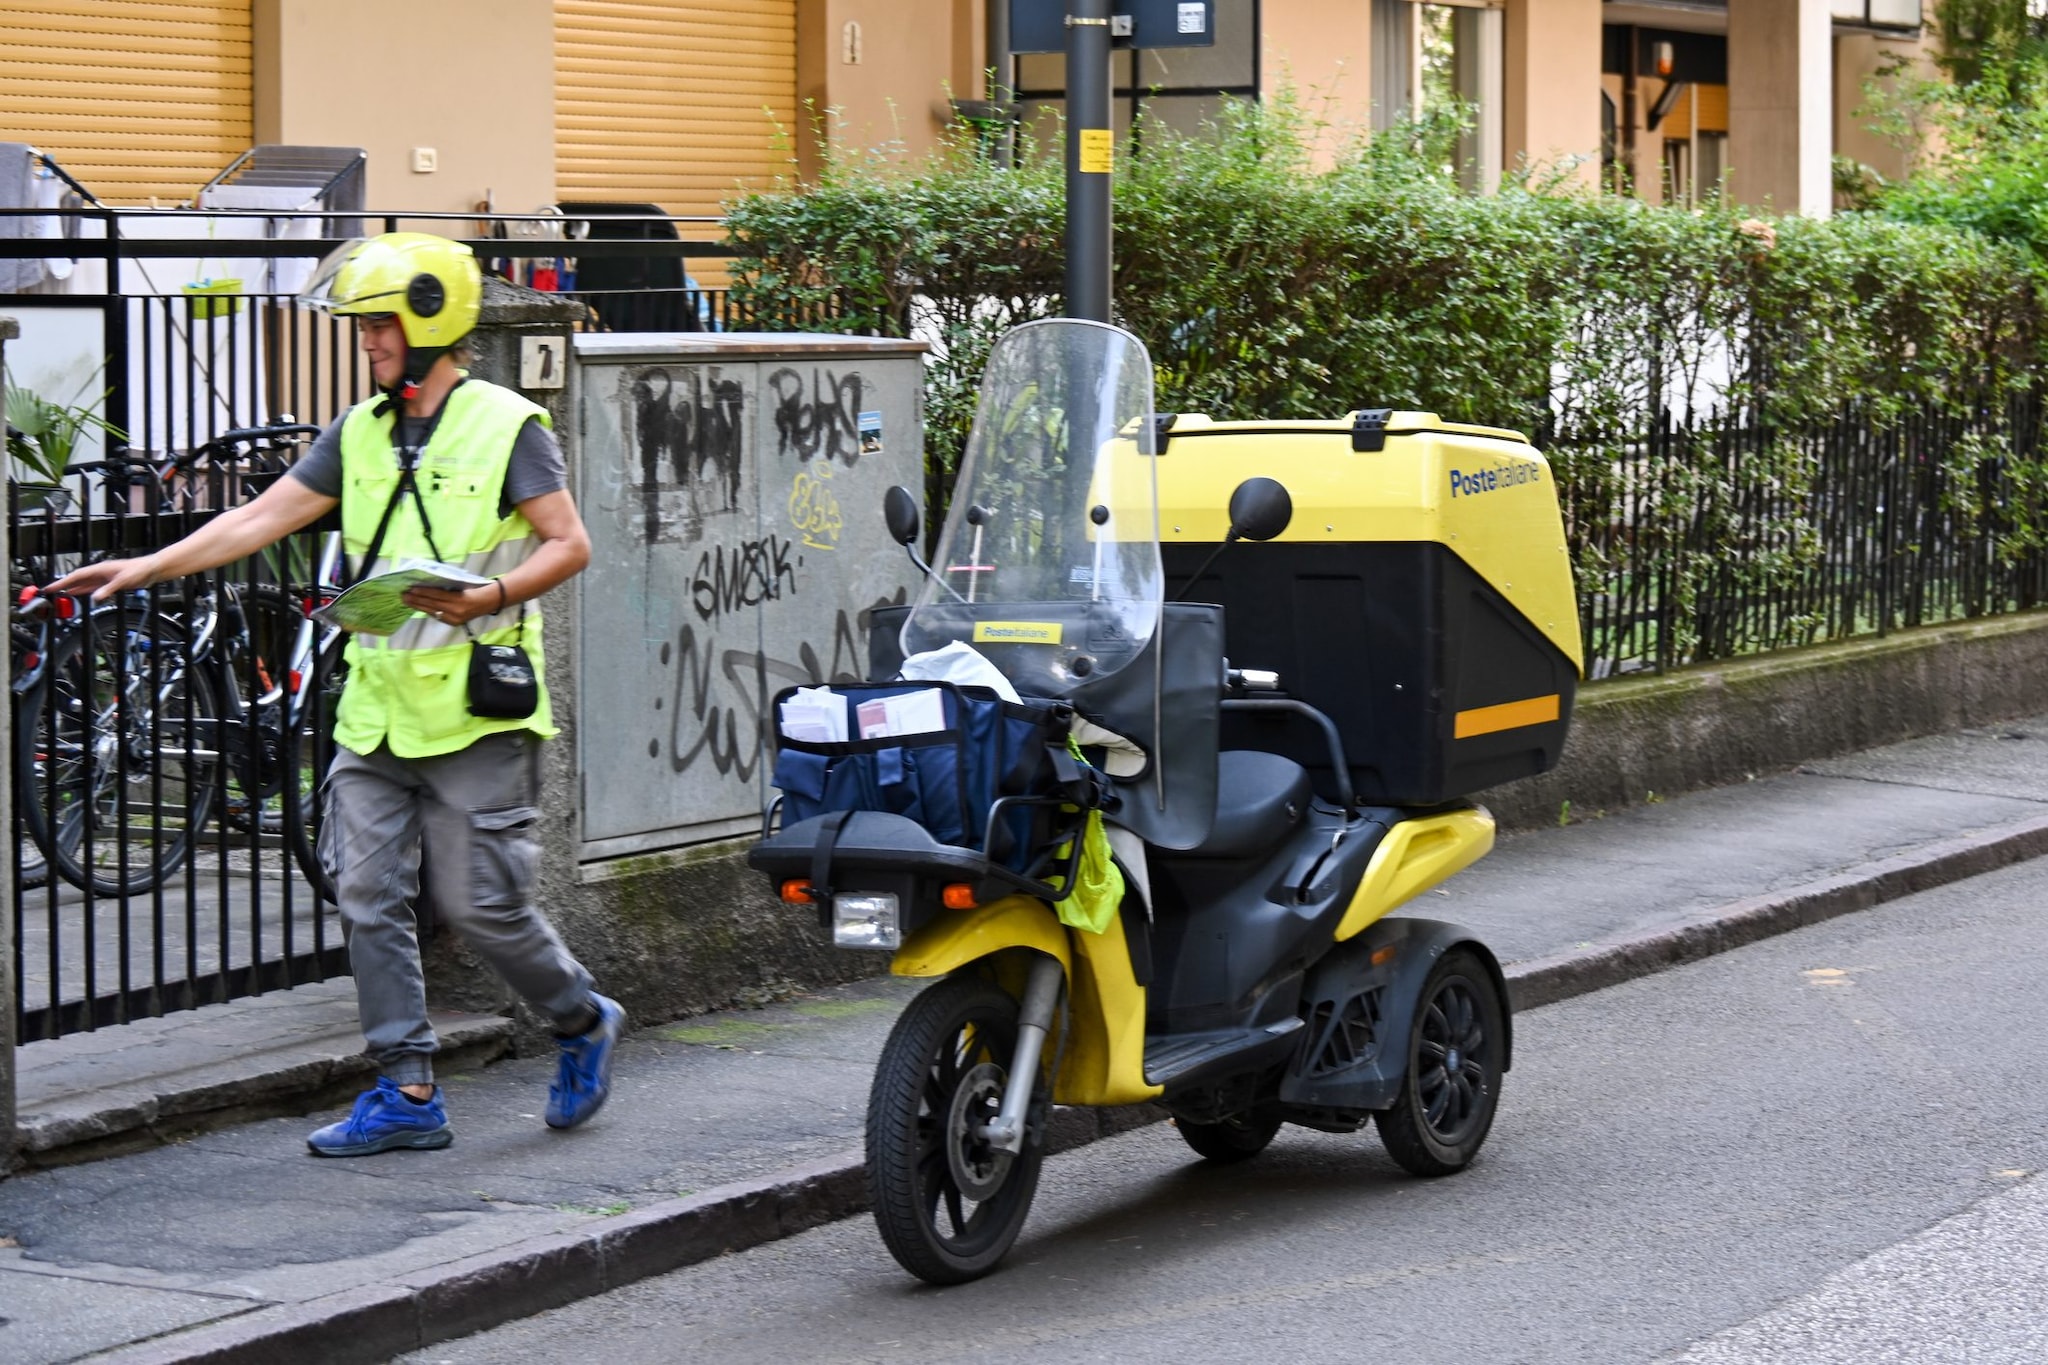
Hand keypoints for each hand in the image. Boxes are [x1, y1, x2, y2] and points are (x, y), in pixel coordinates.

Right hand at [43, 555, 162, 602]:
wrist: (151, 570)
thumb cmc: (139, 570)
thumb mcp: (123, 581)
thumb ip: (108, 590)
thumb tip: (96, 598)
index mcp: (100, 569)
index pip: (76, 575)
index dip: (62, 582)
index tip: (51, 587)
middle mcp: (100, 572)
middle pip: (77, 579)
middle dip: (63, 585)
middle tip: (50, 592)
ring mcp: (104, 577)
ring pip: (83, 583)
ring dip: (72, 588)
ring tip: (60, 594)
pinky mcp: (110, 582)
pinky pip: (92, 587)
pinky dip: (83, 590)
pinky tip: (78, 593)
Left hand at [403, 582, 494, 625]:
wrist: (487, 602)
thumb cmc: (473, 589)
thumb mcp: (460, 586)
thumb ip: (445, 588)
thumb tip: (427, 586)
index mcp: (458, 599)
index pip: (436, 595)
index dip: (423, 592)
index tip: (411, 589)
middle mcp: (456, 610)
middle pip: (432, 605)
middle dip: (416, 600)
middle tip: (403, 596)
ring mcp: (455, 618)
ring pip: (432, 612)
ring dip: (419, 606)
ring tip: (407, 601)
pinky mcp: (454, 623)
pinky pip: (438, 616)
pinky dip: (428, 611)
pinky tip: (420, 607)